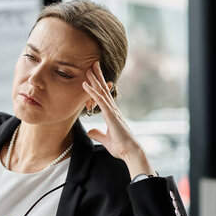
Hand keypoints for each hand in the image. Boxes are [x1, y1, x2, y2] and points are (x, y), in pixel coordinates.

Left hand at [82, 61, 154, 178]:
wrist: (130, 152)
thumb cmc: (121, 147)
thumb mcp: (105, 139)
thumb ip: (98, 133)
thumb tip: (90, 131)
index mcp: (112, 114)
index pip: (104, 96)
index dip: (99, 85)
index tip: (94, 75)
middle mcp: (113, 109)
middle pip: (104, 89)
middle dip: (98, 76)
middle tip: (92, 63)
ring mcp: (112, 111)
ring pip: (102, 92)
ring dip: (94, 79)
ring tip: (87, 68)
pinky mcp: (111, 115)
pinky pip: (100, 100)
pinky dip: (92, 92)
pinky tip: (85, 84)